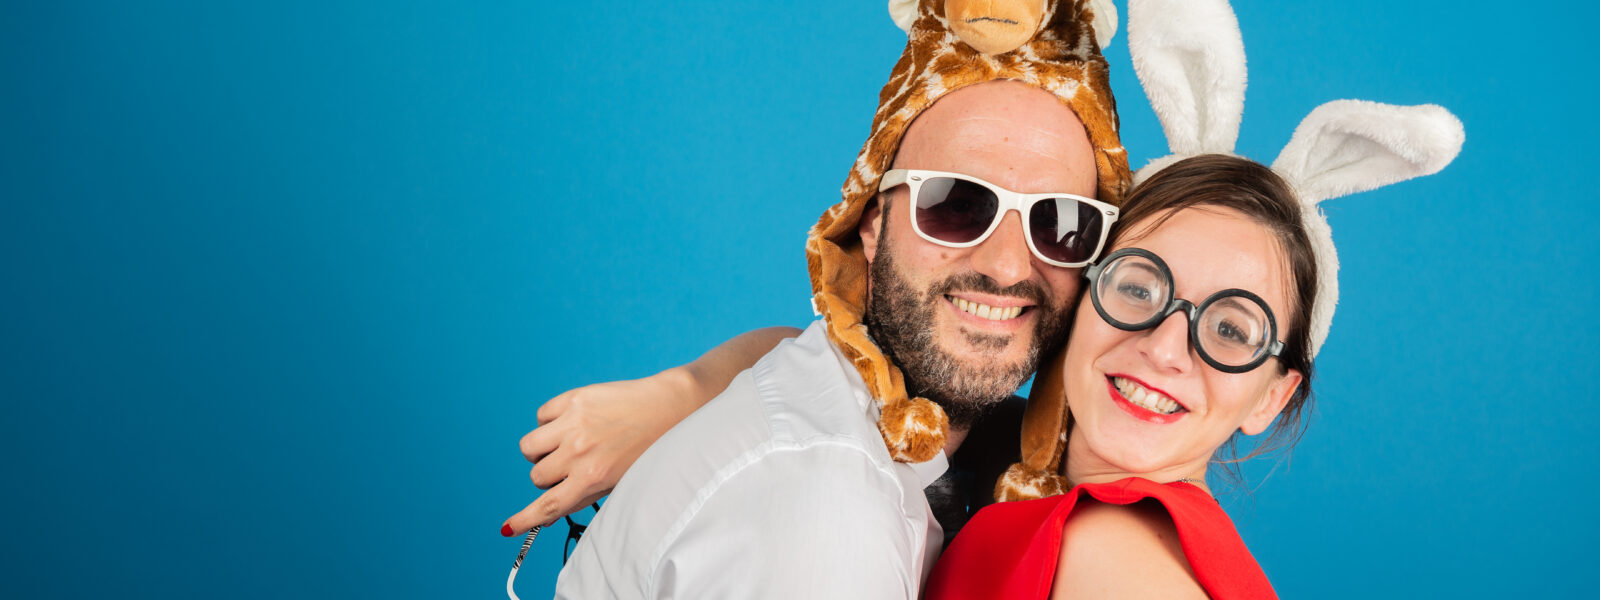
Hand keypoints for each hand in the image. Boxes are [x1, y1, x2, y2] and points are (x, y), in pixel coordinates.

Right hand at [501, 368, 699, 534]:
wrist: (670, 408)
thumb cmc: (648, 450)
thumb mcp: (619, 481)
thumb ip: (583, 495)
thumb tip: (547, 512)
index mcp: (593, 478)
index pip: (548, 505)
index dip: (525, 520)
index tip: (508, 527)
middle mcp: (579, 452)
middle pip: (537, 476)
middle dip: (549, 475)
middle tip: (572, 466)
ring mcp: (573, 423)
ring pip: (529, 447)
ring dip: (541, 450)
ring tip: (566, 444)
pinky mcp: (573, 399)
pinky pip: (541, 416)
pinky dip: (550, 422)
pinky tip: (574, 421)